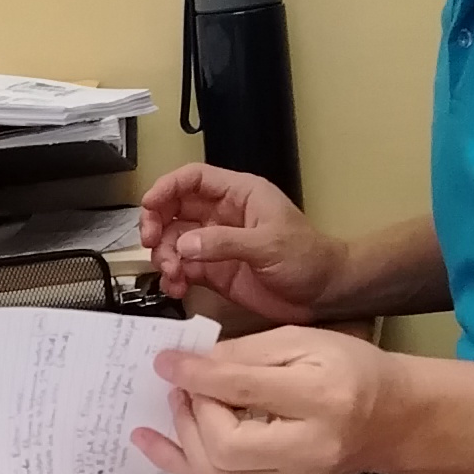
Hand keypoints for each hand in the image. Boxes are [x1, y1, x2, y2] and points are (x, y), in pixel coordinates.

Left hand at [133, 329, 399, 473]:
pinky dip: (187, 465)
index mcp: (321, 397)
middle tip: (183, 385)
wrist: (393, 418)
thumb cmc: (353, 370)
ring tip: (175, 406)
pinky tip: (159, 446)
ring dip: (182, 440)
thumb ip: (247, 351)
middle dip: (193, 412)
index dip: (197, 376)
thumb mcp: (305, 341)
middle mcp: (307, 448)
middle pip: (225, 446)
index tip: (166, 362)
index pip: (243, 390)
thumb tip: (193, 364)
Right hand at [139, 162, 345, 327]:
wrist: (325, 295)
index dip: (167, 188)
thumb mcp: (269, 244)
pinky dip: (173, 278)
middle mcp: (223, 216)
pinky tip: (177, 287)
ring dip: (164, 256)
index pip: (194, 179)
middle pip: (175, 208)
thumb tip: (184, 244)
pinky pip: (183, 268)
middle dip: (157, 224)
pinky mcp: (214, 271)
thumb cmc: (309, 259)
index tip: (149, 206)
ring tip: (172, 274)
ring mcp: (216, 244)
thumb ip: (224, 243)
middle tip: (150, 243)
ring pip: (174, 241)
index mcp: (239, 195)